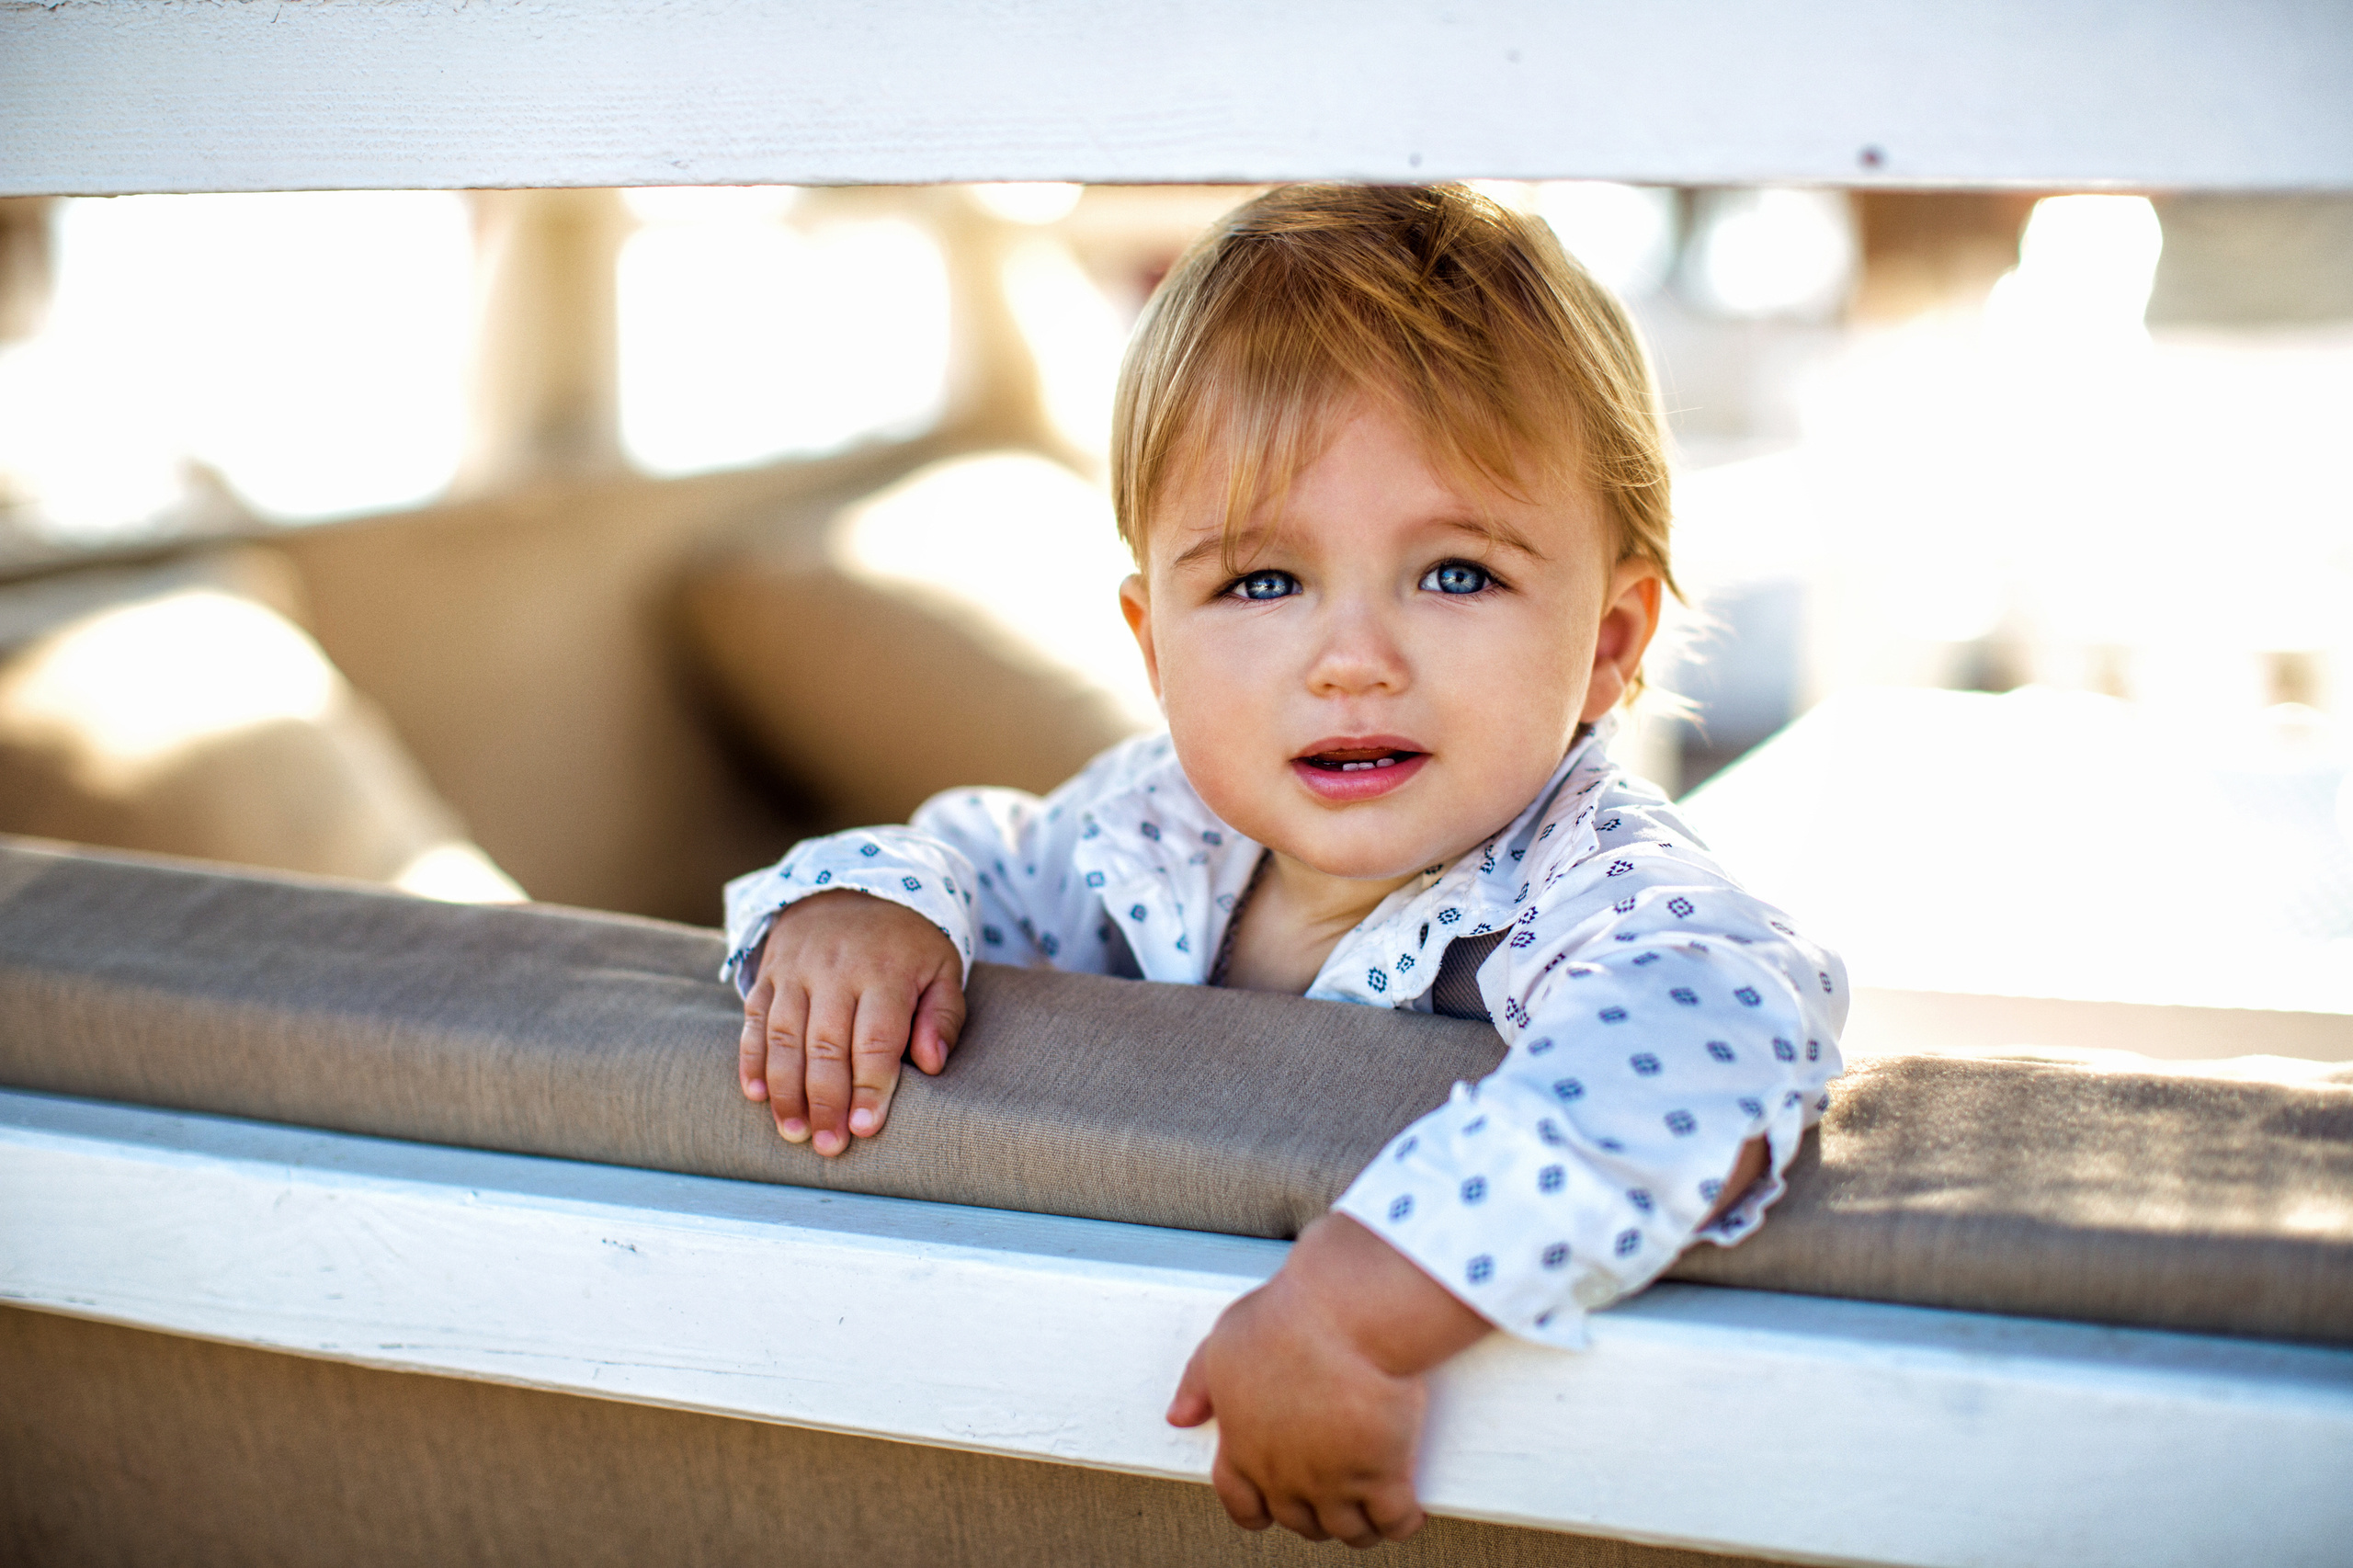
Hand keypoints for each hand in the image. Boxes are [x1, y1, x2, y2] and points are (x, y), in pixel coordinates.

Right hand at [737, 890, 964, 1155]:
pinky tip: (757, 1095)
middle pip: (825, 1045)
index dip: (869, 1087)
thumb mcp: (943, 967)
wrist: (855, 883)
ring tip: (794, 1133)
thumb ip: (944, 1015)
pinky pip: (754, 1018)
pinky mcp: (770, 972)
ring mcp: (796, 970)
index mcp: (885, 972)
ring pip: (784, 1037)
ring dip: (786, 1090)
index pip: (875, 1039)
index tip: (865, 1129)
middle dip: (826, 1101)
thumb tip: (932, 1064)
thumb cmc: (908, 941)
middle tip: (828, 1146)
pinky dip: (752, 1059)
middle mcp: (835, 970)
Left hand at [1167, 1213, 1489, 1546]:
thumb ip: (1198, 1382)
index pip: (1240, 1501)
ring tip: (1374, 1510)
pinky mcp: (1383, 1476)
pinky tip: (1409, 1510)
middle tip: (1332, 1498)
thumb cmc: (1283, 1319)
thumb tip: (1179, 1414)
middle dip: (1315, 1515)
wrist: (1342, 1315)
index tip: (1271, 1508)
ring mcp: (1334, 1481)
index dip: (1258, 1509)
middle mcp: (1284, 1474)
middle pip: (1298, 1520)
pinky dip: (1403, 1521)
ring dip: (1360, 1526)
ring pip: (1348, 1530)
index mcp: (1243, 1445)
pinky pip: (1394, 1520)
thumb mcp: (1222, 1344)